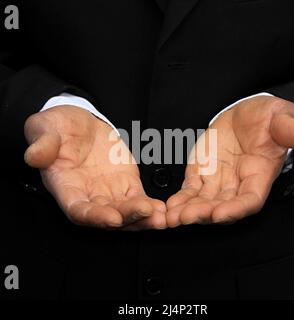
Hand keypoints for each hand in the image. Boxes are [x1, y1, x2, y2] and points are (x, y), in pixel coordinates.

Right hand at [24, 106, 165, 229]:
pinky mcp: (126, 184)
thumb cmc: (59, 128)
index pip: (78, 210)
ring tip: (159, 217)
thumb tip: (34, 156)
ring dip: (142, 217)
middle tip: (146, 214)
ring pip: (125, 211)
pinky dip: (149, 206)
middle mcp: (88, 195)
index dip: (95, 217)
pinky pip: (138, 199)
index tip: (113, 218)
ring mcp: (109, 192)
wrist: (81, 122)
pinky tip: (161, 209)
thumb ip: (42, 143)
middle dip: (127, 217)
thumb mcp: (45, 128)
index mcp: (66, 187)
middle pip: (107, 215)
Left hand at [166, 96, 293, 226]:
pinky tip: (170, 205)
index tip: (220, 213)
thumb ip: (288, 127)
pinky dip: (181, 198)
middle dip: (204, 214)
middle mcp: (237, 183)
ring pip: (203, 202)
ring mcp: (218, 180)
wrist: (243, 115)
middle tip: (186, 217)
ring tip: (172, 217)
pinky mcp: (201, 173)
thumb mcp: (280, 115)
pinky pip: (190, 189)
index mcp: (259, 174)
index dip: (236, 209)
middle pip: (222, 206)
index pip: (250, 199)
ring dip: (188, 211)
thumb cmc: (265, 117)